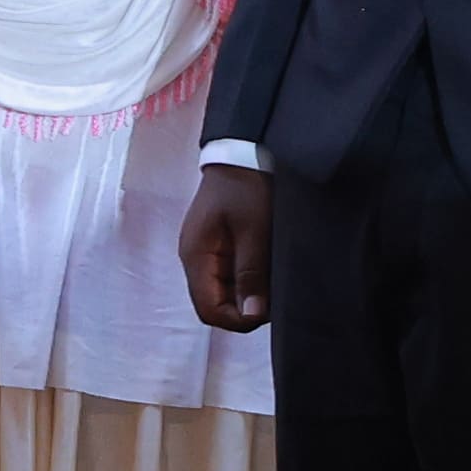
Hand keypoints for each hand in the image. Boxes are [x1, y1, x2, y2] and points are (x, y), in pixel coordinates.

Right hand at [177, 166, 272, 333]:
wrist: (244, 152)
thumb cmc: (247, 188)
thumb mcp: (254, 231)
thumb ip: (251, 274)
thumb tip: (252, 315)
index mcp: (196, 256)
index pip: (208, 309)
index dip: (237, 319)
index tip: (267, 311)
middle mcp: (194, 258)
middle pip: (214, 303)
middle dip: (245, 306)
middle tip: (276, 295)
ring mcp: (205, 252)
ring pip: (224, 291)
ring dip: (248, 292)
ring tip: (274, 279)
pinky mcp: (217, 245)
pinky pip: (229, 275)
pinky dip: (248, 278)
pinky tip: (267, 267)